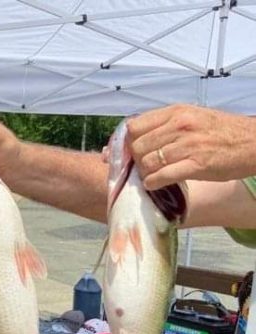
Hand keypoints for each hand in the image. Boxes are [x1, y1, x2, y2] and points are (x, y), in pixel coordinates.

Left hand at [126, 104, 255, 190]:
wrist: (255, 142)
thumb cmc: (221, 131)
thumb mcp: (192, 117)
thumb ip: (165, 124)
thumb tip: (133, 136)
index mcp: (176, 112)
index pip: (134, 126)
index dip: (127, 141)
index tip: (129, 151)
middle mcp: (179, 125)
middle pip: (137, 146)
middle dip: (136, 159)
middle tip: (144, 165)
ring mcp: (187, 145)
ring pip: (147, 162)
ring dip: (145, 172)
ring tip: (152, 174)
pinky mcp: (196, 164)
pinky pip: (161, 176)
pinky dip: (153, 183)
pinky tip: (154, 184)